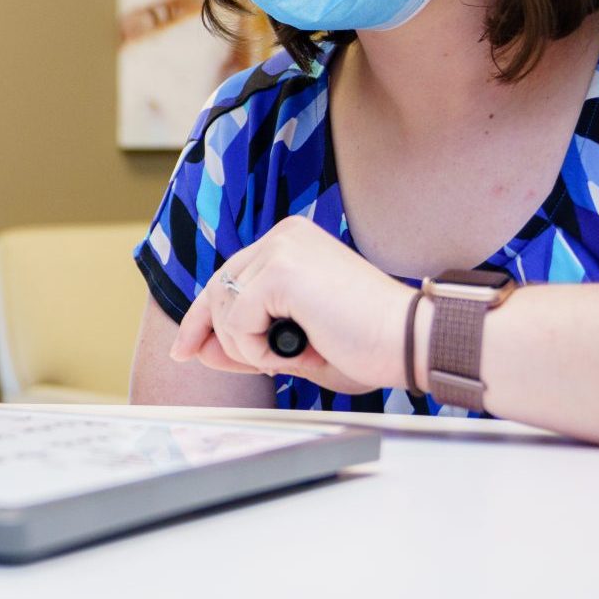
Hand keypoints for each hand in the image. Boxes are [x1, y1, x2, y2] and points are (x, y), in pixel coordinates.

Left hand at [169, 215, 415, 394]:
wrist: (411, 343)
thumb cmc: (366, 344)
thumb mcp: (292, 343)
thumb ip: (245, 341)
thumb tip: (196, 349)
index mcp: (292, 242)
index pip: (230, 277)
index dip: (203, 317)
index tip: (187, 350)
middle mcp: (284, 235)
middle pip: (218, 289)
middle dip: (211, 335)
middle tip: (223, 364)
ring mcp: (282, 248)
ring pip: (224, 309)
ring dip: (247, 349)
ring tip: (292, 357)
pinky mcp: (282, 270)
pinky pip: (238, 321)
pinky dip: (257, 351)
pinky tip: (294, 354)